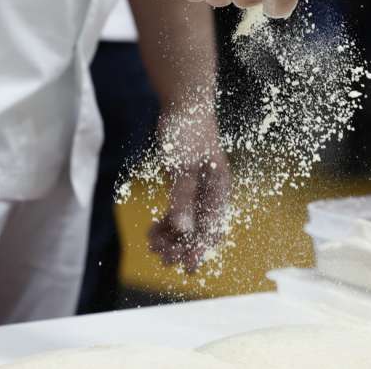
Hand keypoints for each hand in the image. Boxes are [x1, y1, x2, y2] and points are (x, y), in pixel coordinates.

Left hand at [148, 106, 231, 271]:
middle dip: (182, 246)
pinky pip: (177, 210)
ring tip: (153, 248)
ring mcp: (197, 189)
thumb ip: (183, 199)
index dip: (200, 249)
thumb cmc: (189, 132)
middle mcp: (211, 193)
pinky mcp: (184, 183)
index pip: (212, 228)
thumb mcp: (184, 167)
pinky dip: (166, 222)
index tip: (187, 267)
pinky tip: (152, 232)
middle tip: (162, 259)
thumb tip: (182, 229)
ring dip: (172, 237)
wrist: (183, 104)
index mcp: (219, 190)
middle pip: (199, 229)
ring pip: (186, 222)